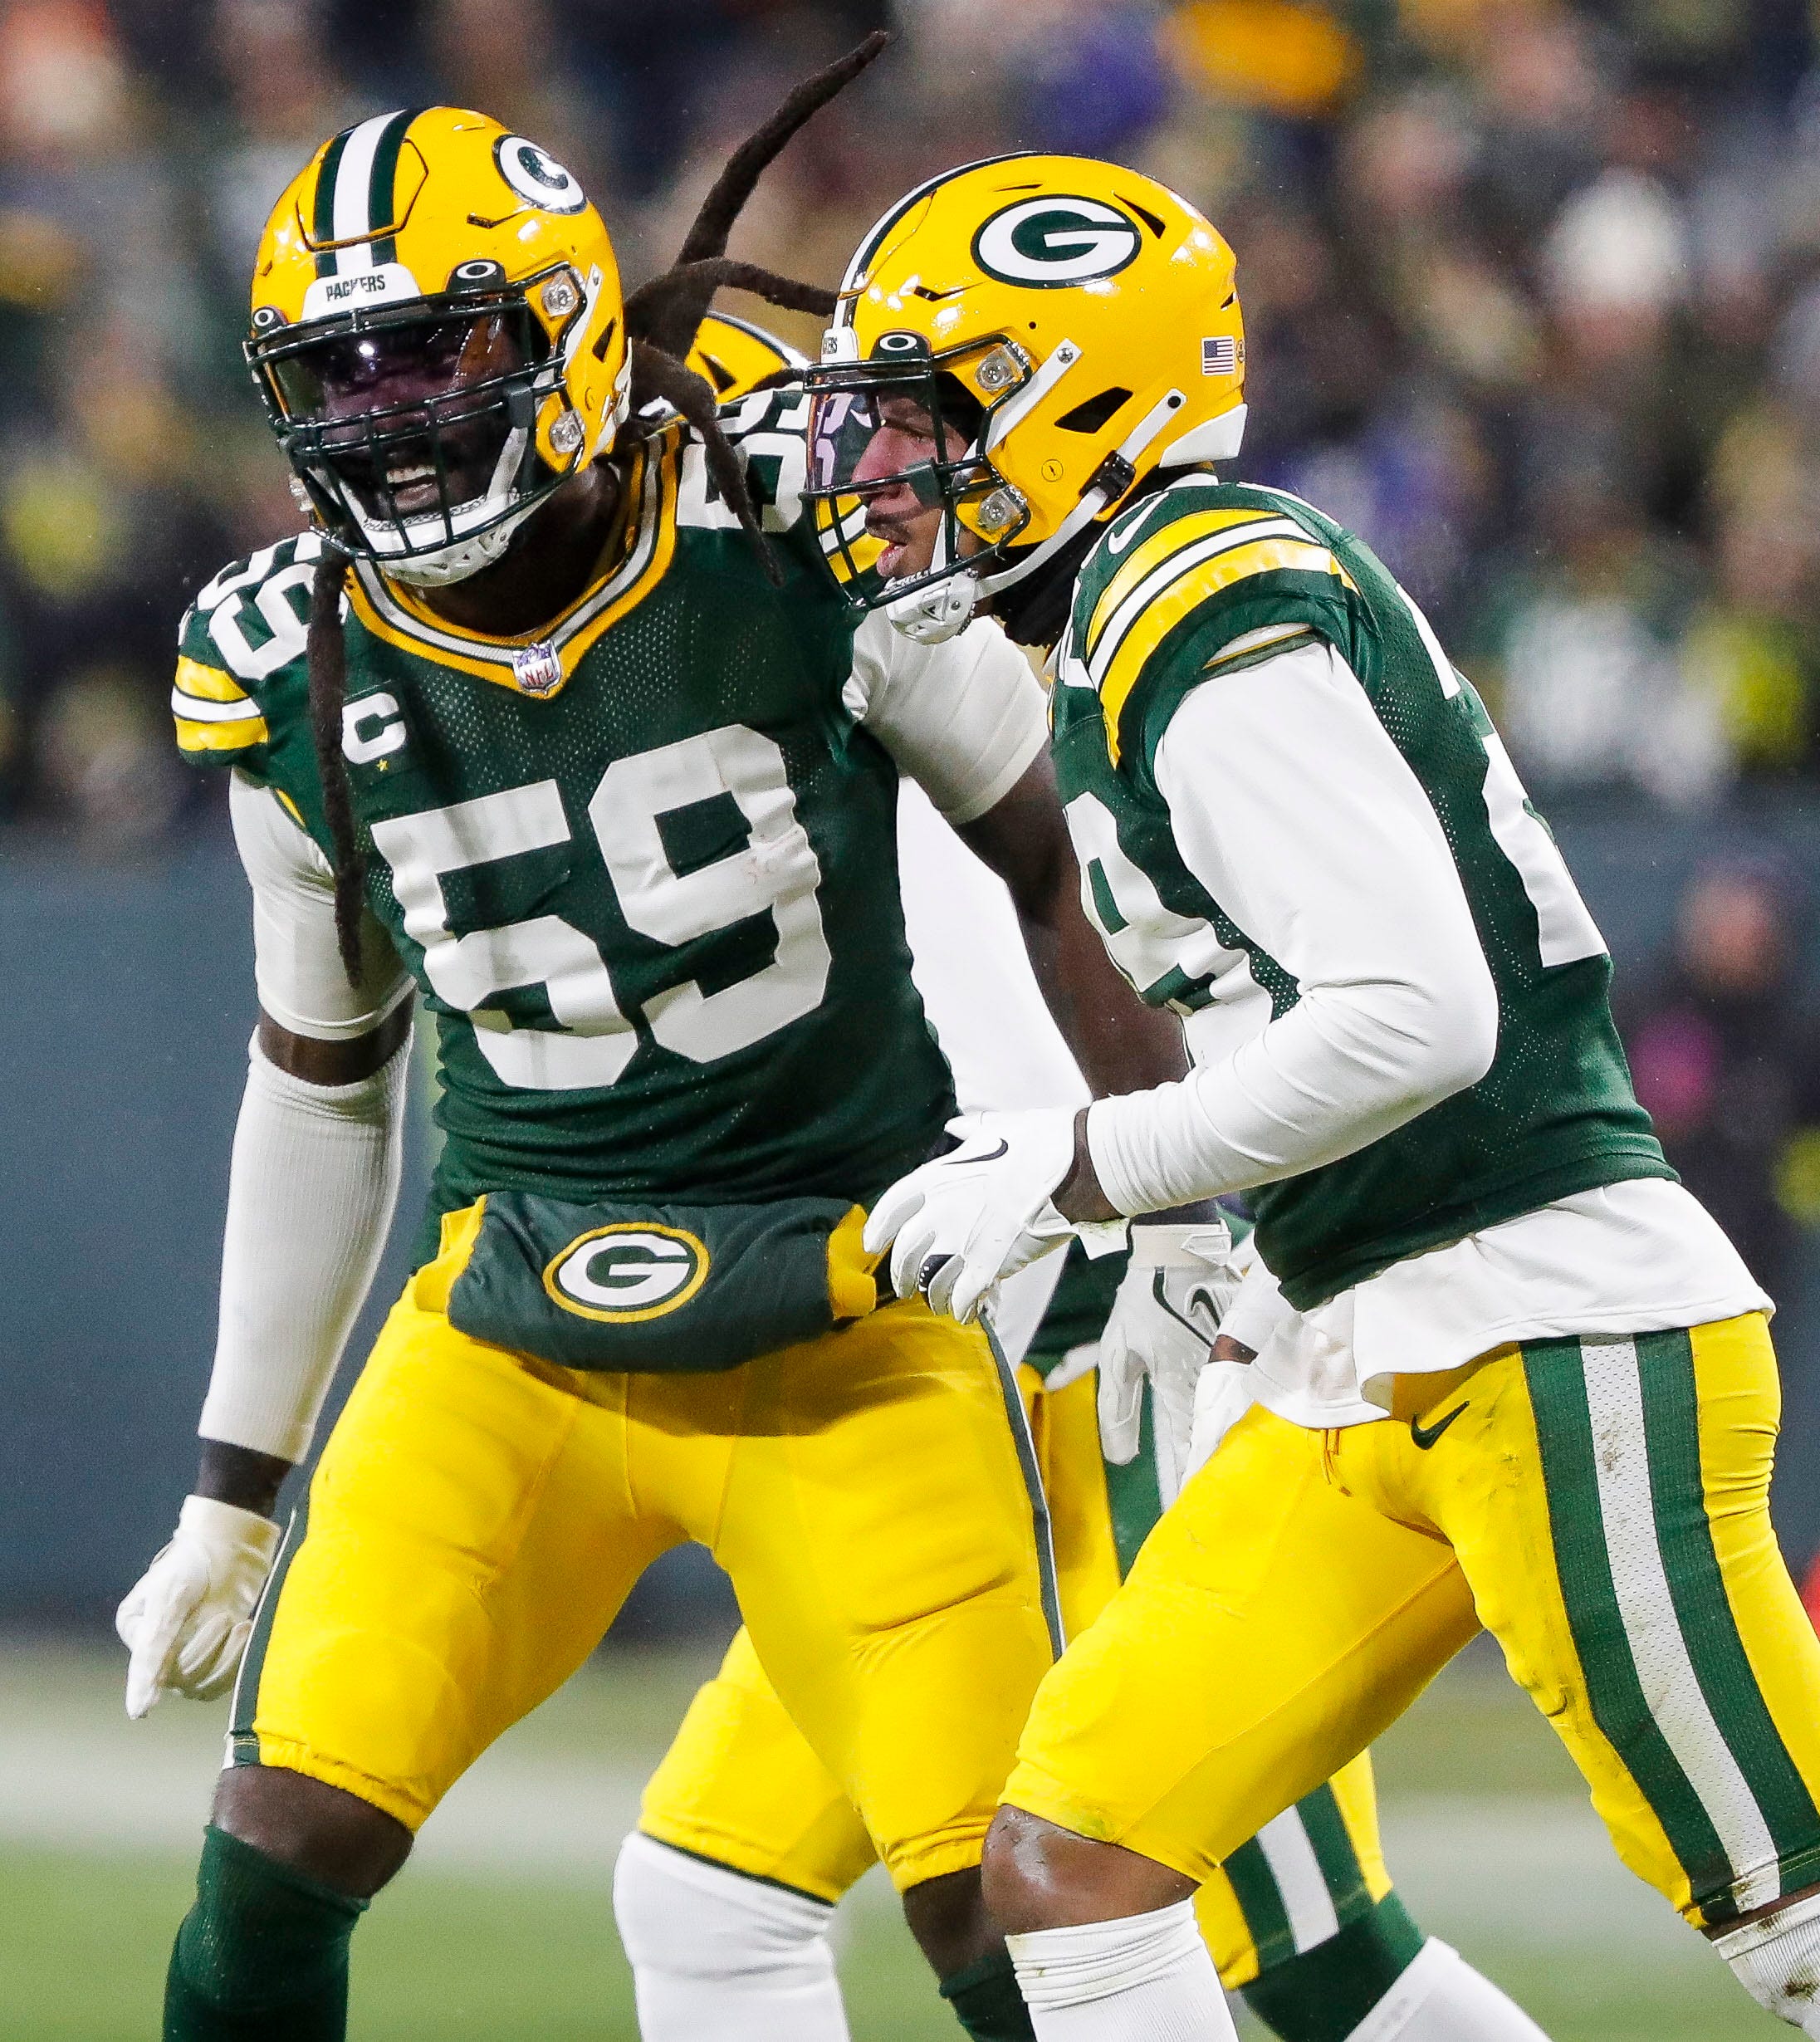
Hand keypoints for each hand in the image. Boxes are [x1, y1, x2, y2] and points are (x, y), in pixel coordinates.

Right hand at [116, 1496, 281, 1718]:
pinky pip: (221, 1680)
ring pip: (200, 1684)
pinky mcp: (216, 1656)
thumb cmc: (194, 1564)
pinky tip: (246, 1633)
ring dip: (223, 1658)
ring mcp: (187, 1654)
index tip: (143, 1713)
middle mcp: (158, 1649)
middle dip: (203, 1652)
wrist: (231, 1543)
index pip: (143, 1668)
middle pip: (176, 1678)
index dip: (145, 1688)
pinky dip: (235, 1662)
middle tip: (223, 1618)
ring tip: (239, 1623)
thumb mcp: (171, 1600)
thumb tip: (139, 1711)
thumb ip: (155, 1650)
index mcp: (137, 1630)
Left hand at [863, 1110, 1083, 1324]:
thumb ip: (969, 1132)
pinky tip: (965, 1314)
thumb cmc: (1038, 1142)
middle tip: (906, 1288)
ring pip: (930, 1280)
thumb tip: (956, 1126)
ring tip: (938, 1304)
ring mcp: (962, 1239)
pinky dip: (961, 1308)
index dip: (878, 1230)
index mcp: (936, 1177)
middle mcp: (940, 1210)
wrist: (1073, 1165)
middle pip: (905, 1252)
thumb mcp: (995, 1127)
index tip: (872, 1246)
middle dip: (902, 1274)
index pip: (892, 1207)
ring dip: (932, 1297)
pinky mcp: (989, 1264)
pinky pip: (963, 1296)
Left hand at [1097, 1223, 1245, 1505]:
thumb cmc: (1142, 1301)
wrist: (1178, 1249)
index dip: (1182, 1474)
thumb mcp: (1118, 1351)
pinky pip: (1248, 1387)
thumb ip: (1119, 1405)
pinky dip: (1248, 1412)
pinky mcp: (1246, 1345)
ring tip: (1233, 1481)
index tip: (1183, 1508)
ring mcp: (1230, 1358)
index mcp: (1173, 1375)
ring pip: (1234, 1412)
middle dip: (1212, 1469)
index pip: (1179, 1438)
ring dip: (1231, 1446)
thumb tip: (1121, 1459)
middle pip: (1213, 1432)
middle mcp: (1207, 1372)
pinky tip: (1253, 1435)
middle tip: (1213, 1506)